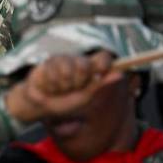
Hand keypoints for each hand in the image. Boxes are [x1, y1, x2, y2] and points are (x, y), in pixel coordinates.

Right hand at [5, 52, 121, 123]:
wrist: (42, 104)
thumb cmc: (66, 102)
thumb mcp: (86, 96)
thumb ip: (101, 84)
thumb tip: (120, 74)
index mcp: (92, 69)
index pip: (103, 58)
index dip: (104, 64)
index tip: (101, 72)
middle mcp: (79, 61)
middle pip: (84, 66)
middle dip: (78, 82)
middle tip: (73, 88)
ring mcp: (64, 60)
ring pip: (67, 71)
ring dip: (62, 86)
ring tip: (60, 88)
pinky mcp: (50, 62)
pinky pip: (52, 73)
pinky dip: (51, 85)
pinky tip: (50, 86)